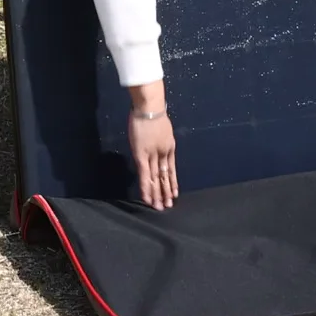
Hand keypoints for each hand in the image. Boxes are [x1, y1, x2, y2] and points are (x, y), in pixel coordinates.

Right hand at [127, 81, 178, 209]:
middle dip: (165, 192)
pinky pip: (145, 175)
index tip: (173, 193)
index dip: (172, 182)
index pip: (171, 169)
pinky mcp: (142, 156)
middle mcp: (163, 154)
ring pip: (156, 179)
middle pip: (165, 176)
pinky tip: (147, 198)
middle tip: (167, 206)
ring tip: (160, 207)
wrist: (149, 107)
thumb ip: (160, 138)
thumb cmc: (153, 113)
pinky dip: (146, 188)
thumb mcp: (162, 128)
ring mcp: (153, 156)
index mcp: (169, 147)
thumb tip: (156, 143)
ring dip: (157, 194)